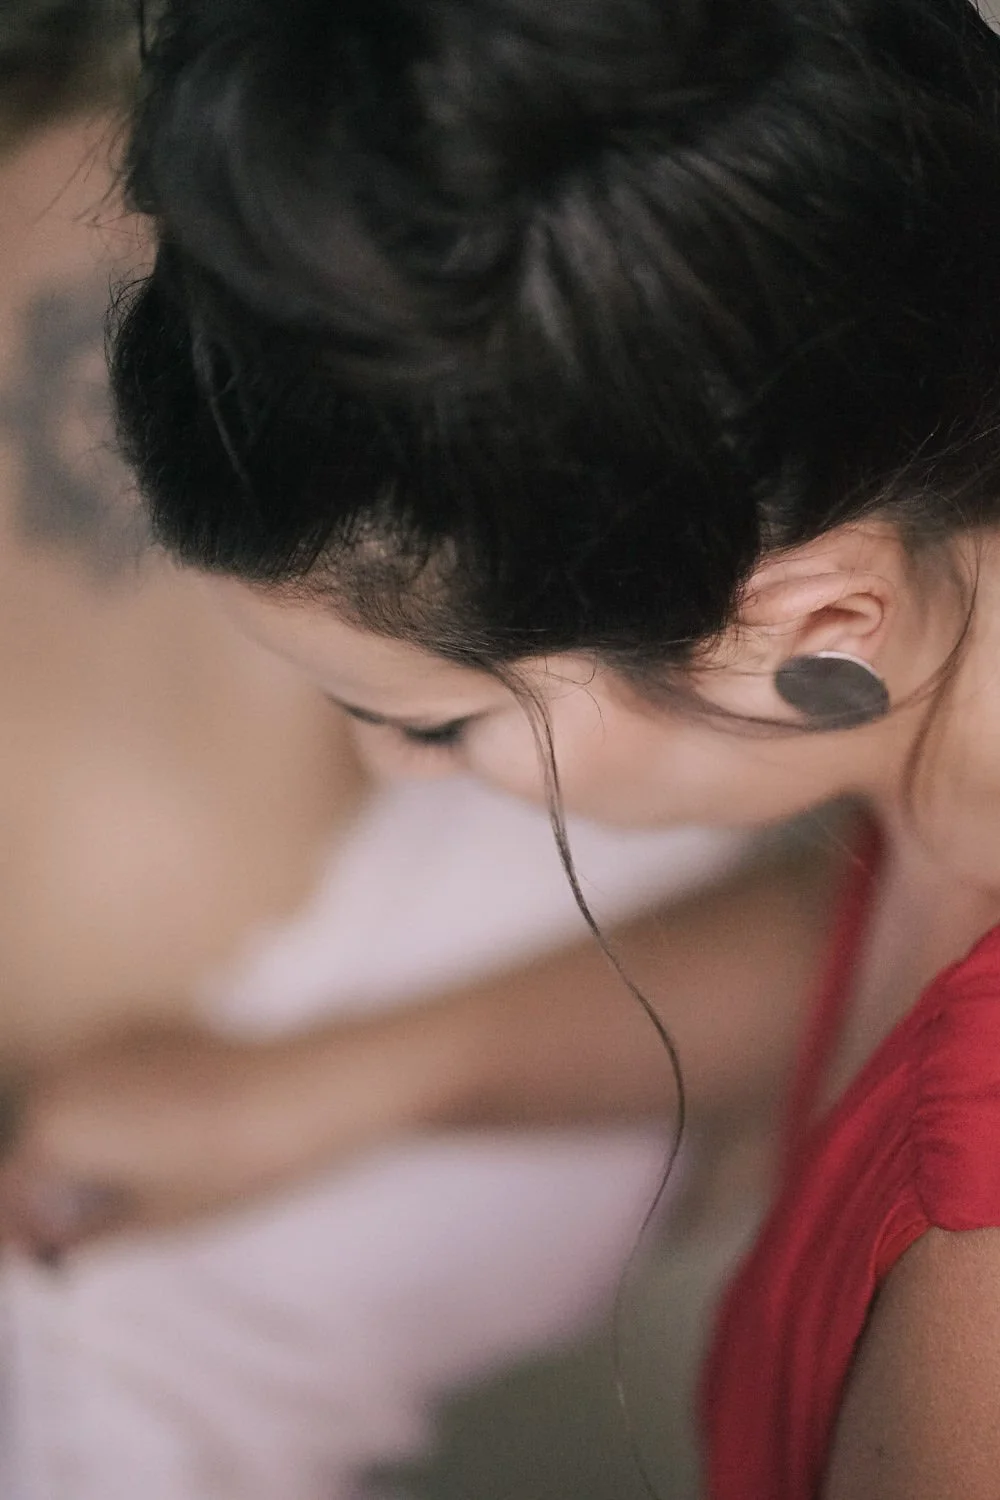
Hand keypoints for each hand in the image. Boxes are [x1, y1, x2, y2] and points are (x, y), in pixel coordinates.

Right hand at [0, 1020, 415, 1255]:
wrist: (303, 1093)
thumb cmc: (228, 1165)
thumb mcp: (151, 1220)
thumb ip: (82, 1239)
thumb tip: (50, 1253)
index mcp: (57, 1129)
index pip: (13, 1192)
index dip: (23, 1234)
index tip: (41, 1261)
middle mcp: (70, 1077)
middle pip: (36, 1143)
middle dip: (45, 1190)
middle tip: (73, 1237)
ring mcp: (110, 1046)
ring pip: (70, 1106)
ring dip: (76, 1149)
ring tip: (113, 1194)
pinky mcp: (148, 1032)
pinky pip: (107, 1079)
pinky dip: (111, 1111)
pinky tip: (151, 1143)